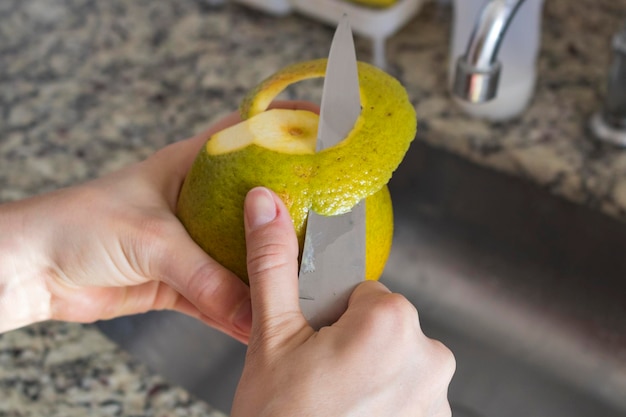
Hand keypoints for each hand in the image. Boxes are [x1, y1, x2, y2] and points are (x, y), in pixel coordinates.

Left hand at [0, 101, 317, 343]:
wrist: (33, 269)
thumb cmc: (76, 223)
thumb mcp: (151, 239)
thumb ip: (204, 275)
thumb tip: (251, 307)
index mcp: (190, 166)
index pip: (245, 133)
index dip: (283, 127)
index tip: (324, 132)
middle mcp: (196, 201)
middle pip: (254, 202)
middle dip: (287, 212)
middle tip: (326, 223)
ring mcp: (189, 243)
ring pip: (239, 254)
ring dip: (263, 270)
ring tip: (300, 282)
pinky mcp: (178, 279)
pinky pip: (217, 296)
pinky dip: (236, 310)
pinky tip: (258, 321)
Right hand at [231, 187, 454, 416]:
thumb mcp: (271, 337)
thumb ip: (273, 262)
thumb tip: (266, 203)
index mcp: (392, 321)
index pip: (363, 292)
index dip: (331, 318)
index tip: (313, 348)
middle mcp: (430, 355)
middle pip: (382, 327)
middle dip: (351, 345)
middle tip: (316, 380)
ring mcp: (439, 399)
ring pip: (395, 362)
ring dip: (369, 376)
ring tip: (332, 406)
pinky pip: (409, 395)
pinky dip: (385, 404)